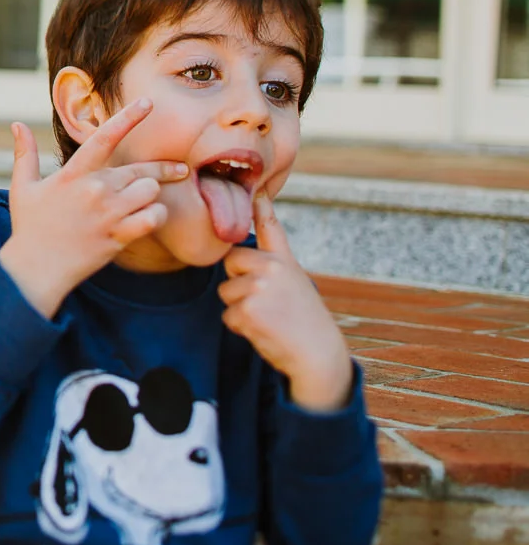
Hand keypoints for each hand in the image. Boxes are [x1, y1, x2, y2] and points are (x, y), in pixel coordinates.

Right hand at [0, 99, 187, 317]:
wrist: (35, 268)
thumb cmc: (29, 227)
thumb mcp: (22, 187)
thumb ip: (24, 154)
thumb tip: (16, 124)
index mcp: (73, 174)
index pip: (104, 138)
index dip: (128, 118)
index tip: (147, 103)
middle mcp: (94, 190)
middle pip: (141, 170)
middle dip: (163, 170)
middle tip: (180, 169)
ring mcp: (107, 214)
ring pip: (150, 192)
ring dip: (152, 196)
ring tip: (146, 202)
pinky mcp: (117, 236)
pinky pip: (151, 219)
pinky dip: (156, 217)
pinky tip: (149, 218)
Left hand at [220, 191, 351, 411]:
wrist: (317, 354)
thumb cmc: (304, 320)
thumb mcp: (295, 283)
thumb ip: (273, 264)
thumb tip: (248, 247)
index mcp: (285, 261)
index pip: (270, 227)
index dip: (261, 206)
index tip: (255, 190)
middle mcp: (272, 268)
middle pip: (230, 263)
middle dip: (237, 282)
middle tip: (265, 302)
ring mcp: (259, 287)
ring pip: (226, 293)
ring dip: (240, 309)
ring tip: (268, 318)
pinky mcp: (248, 309)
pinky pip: (228, 316)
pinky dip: (241, 327)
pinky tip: (265, 330)